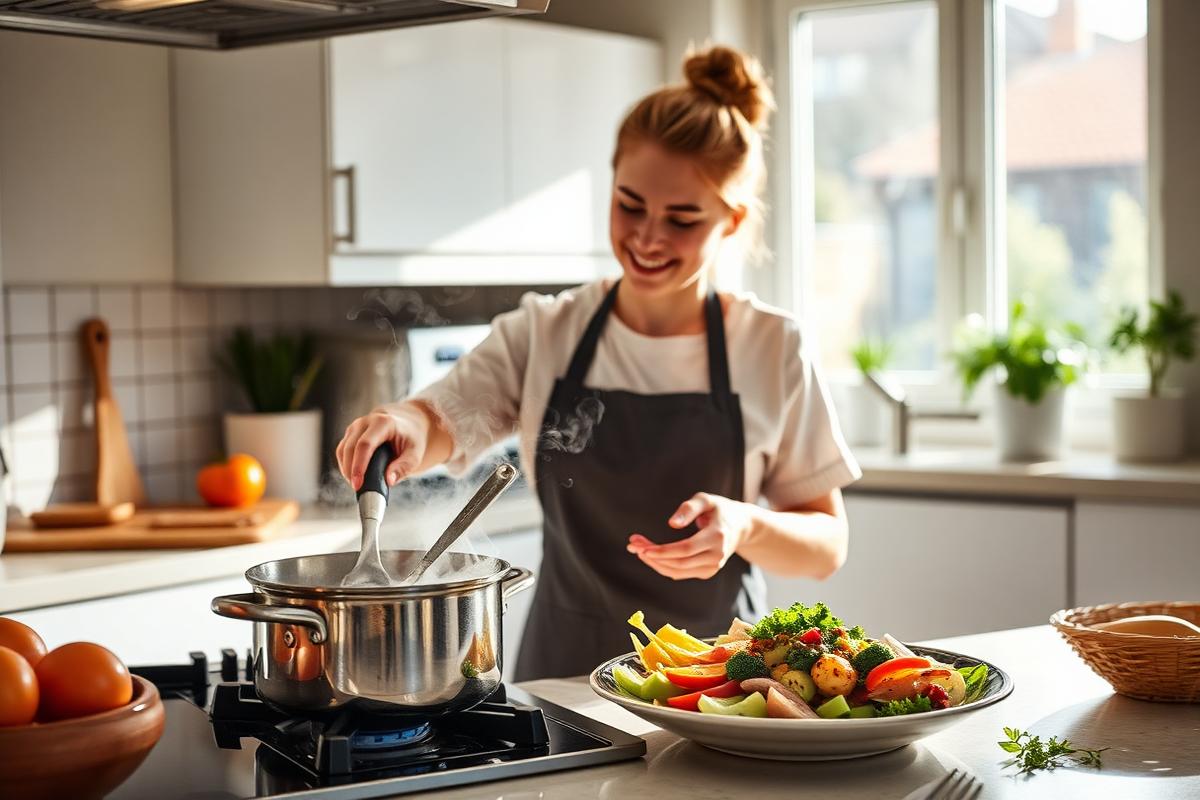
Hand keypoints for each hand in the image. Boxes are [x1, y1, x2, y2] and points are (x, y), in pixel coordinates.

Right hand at [335, 402, 430, 489]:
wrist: (407, 425)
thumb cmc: (411, 440)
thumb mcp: (415, 453)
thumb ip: (404, 467)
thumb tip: (389, 481)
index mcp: (383, 423)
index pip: (365, 444)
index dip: (359, 466)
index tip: (358, 484)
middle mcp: (366, 421)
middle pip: (350, 448)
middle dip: (350, 471)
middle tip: (357, 489)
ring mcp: (356, 427)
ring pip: (343, 450)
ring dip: (346, 469)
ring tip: (357, 485)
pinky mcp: (350, 434)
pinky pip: (342, 451)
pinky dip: (345, 465)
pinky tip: (354, 477)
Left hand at [627, 492, 755, 580]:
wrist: (742, 526)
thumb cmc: (719, 509)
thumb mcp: (706, 500)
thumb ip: (689, 508)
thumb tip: (672, 523)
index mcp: (717, 536)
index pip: (686, 549)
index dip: (663, 551)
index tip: (642, 548)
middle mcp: (716, 556)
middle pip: (679, 563)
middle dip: (652, 556)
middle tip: (633, 545)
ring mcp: (713, 567)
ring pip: (677, 572)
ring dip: (654, 563)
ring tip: (637, 548)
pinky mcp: (707, 572)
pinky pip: (680, 573)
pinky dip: (663, 565)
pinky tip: (650, 554)